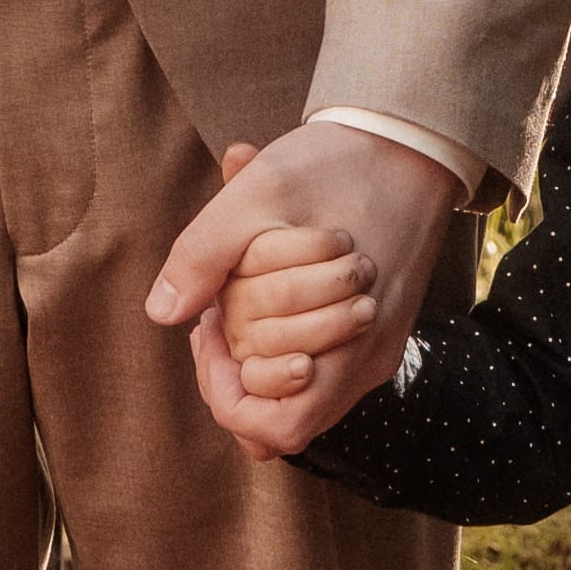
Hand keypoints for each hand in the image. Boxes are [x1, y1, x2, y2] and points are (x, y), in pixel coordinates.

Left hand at [149, 118, 457, 453]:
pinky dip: (285, 343)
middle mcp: (367, 360)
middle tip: (214, 323)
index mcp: (348, 342)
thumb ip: (204, 255)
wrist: (410, 141)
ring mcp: (376, 349)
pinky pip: (322, 368)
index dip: (227, 396)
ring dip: (259, 360)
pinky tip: (265, 296)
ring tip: (236, 308)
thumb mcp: (259, 194)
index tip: (208, 333)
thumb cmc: (337, 163)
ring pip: (302, 396)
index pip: (276, 428)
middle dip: (236, 375)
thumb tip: (161, 314)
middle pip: (284, 420)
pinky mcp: (378, 333)